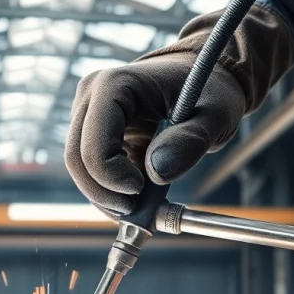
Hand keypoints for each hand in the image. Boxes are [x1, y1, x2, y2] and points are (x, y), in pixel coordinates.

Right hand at [65, 7, 293, 216]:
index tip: (142, 192)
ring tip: (145, 208)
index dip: (112, 177)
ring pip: (81, 168)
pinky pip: (94, 169)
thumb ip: (190, 142)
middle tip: (139, 215)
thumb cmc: (211, 90)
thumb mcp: (215, 115)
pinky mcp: (96, 131)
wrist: (206, 78)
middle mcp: (92, 95)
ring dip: (108, 196)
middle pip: (78, 160)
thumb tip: (157, 172)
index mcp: (116, 85)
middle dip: (105, 194)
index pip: (93, 144)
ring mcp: (90, 113)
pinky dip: (113, 189)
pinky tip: (141, 197)